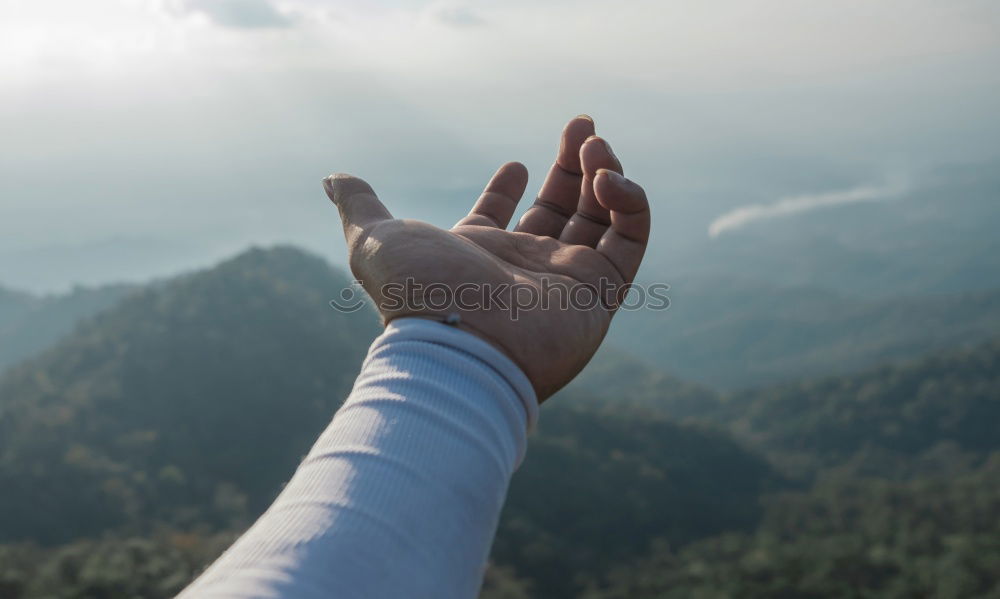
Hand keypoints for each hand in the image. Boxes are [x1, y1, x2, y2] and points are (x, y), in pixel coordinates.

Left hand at [323, 116, 649, 400]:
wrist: (459, 351)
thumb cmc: (416, 298)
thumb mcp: (376, 242)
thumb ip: (361, 207)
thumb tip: (332, 179)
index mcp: (478, 254)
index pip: (501, 216)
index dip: (507, 188)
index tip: (515, 163)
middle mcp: (524, 267)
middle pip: (560, 209)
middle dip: (573, 165)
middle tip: (584, 125)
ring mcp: (565, 280)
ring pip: (602, 218)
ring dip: (604, 173)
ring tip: (596, 141)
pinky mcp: (601, 291)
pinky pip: (632, 239)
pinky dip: (629, 202)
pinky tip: (608, 177)